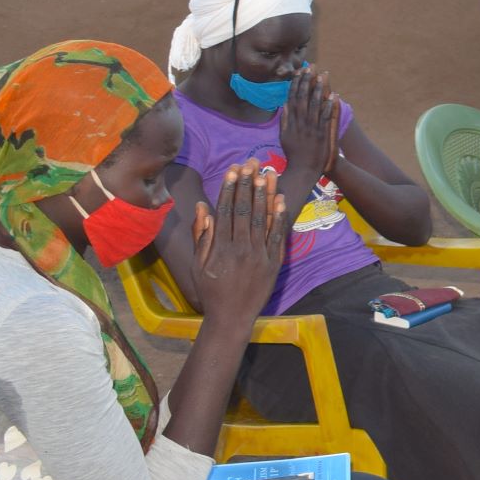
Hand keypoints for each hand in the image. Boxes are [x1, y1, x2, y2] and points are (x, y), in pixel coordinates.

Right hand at [195, 161, 286, 326]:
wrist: (231, 317)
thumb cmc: (212, 290)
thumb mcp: (198, 264)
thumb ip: (201, 235)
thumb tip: (202, 206)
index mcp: (219, 247)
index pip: (226, 210)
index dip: (230, 188)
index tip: (233, 169)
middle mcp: (240, 248)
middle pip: (245, 210)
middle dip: (249, 184)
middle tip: (252, 162)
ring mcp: (258, 255)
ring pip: (263, 219)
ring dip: (266, 194)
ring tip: (268, 173)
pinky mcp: (273, 262)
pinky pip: (277, 236)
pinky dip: (280, 217)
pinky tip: (281, 200)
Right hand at [279, 70, 340, 180]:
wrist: (303, 169)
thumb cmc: (294, 154)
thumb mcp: (284, 136)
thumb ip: (284, 120)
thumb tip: (284, 104)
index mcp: (290, 122)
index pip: (292, 98)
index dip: (296, 84)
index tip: (299, 73)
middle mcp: (300, 123)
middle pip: (303, 98)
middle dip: (306, 82)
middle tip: (310, 68)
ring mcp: (311, 128)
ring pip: (315, 105)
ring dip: (319, 90)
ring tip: (322, 76)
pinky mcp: (322, 133)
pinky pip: (326, 117)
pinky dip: (329, 106)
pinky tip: (333, 96)